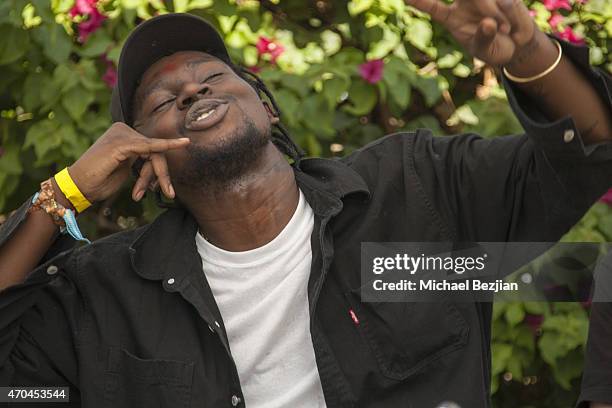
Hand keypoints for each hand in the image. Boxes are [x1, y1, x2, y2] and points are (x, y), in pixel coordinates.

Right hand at [69, 122, 189, 204]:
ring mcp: (122, 135)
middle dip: (161, 174)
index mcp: (123, 135)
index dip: (158, 170)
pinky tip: (181, 143)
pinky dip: (166, 146)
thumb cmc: (99, 182)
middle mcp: (123, 130)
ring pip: (155, 152)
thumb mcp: (125, 169)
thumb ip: (139, 161)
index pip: (151, 148)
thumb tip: (157, 162)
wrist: (78, 187)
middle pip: (156, 149)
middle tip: (168, 193)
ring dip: (157, 176)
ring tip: (148, 193)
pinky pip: (151, 146)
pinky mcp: (122, 144)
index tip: (167, 187)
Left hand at [406, 0, 537, 66]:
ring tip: (504, 31)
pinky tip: (511, 26)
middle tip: (488, 21)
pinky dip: (511, 14)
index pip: (433, 7)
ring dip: (496, 14)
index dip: (420, 1)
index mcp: (452, 19)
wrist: (518, 44)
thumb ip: (484, 38)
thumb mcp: (485, 50)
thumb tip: (488, 23)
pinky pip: (505, 1)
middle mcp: (464, 3)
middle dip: (479, 3)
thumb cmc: (494, 48)